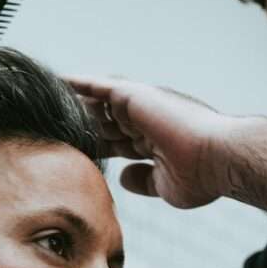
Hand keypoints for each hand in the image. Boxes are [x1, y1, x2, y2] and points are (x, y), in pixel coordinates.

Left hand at [66, 75, 237, 208]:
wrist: (219, 159)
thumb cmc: (202, 176)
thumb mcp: (165, 185)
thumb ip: (143, 180)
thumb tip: (123, 178)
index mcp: (155, 141)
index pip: (118, 142)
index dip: (97, 146)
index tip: (76, 151)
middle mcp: (148, 120)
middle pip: (104, 122)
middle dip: (82, 126)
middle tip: (52, 127)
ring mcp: (142, 106)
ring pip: (98, 104)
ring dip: (75, 105)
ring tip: (47, 103)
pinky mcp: (135, 96)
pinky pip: (98, 87)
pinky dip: (79, 84)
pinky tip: (57, 82)